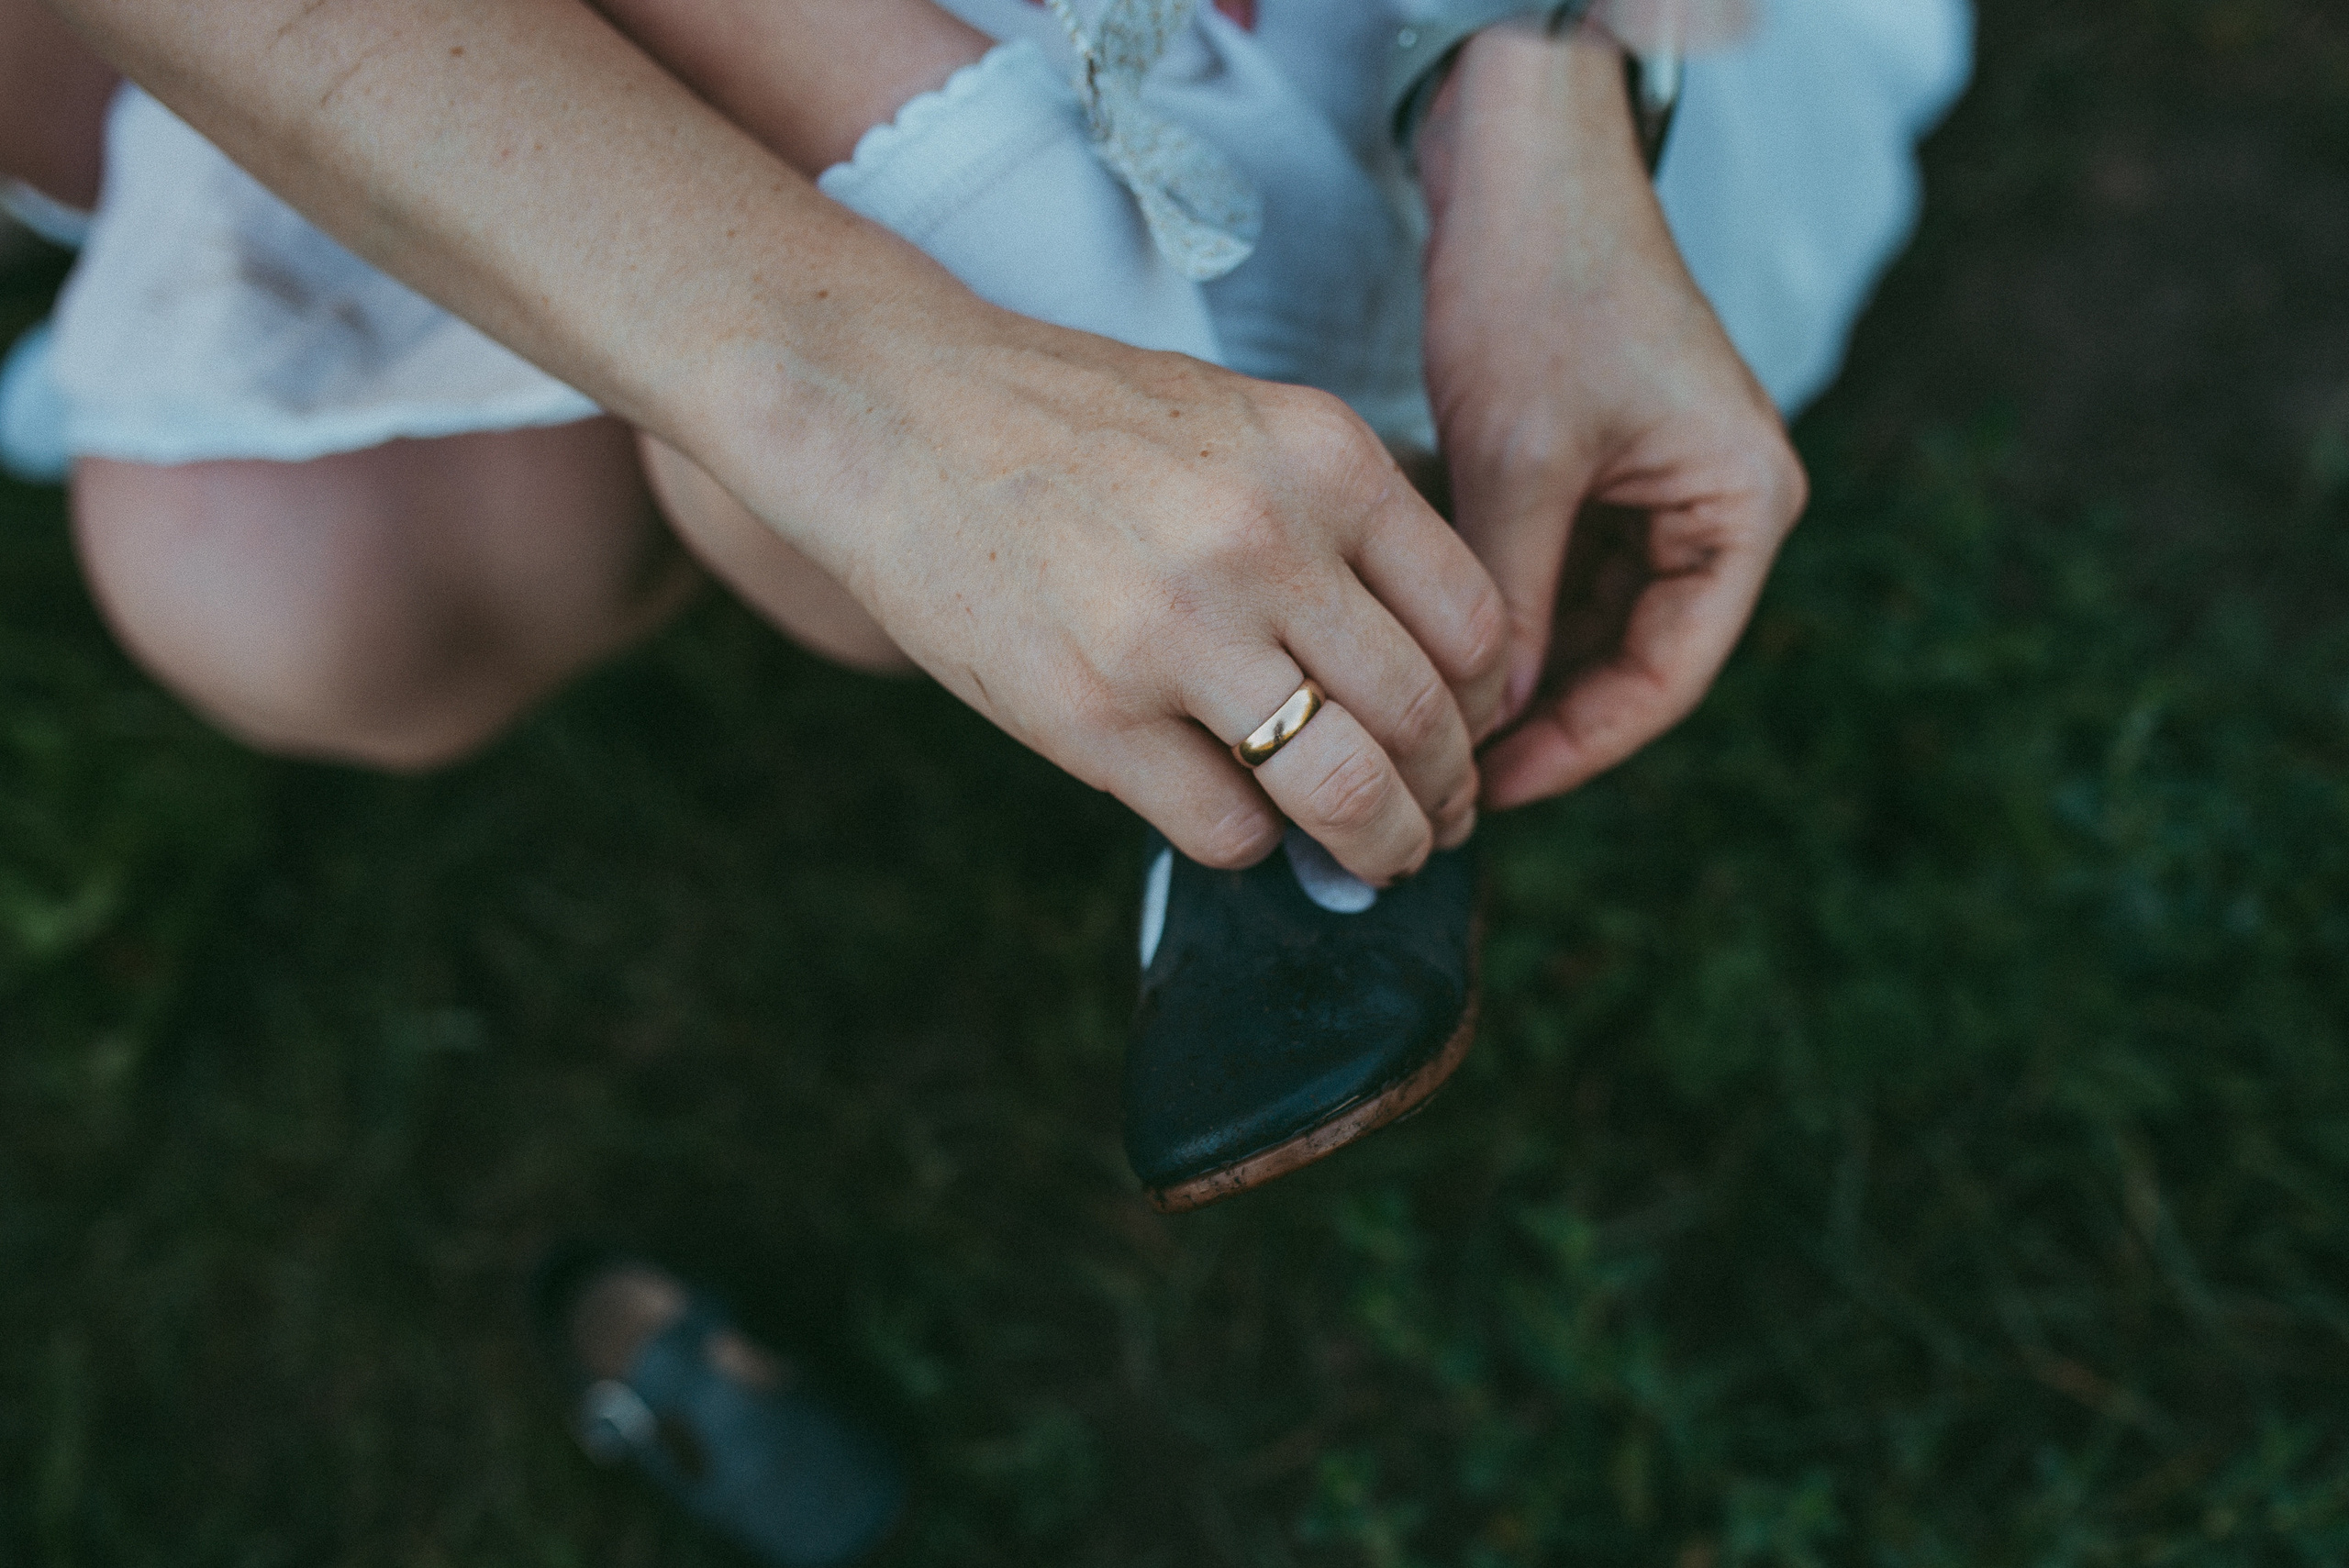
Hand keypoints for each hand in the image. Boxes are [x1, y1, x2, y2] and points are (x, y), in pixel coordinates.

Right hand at [721, 298, 1511, 883]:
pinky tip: (1233, 816)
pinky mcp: (1091, 715)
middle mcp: (1265, 542)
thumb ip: (1332, 522)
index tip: (1466, 734)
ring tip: (1374, 858)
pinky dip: (1251, 844)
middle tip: (1438, 821)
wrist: (890, 410)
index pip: (1474, 622)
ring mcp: (1176, 634)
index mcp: (1322, 456)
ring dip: (1379, 847)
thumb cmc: (1068, 423)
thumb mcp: (1234, 422)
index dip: (1485, 704)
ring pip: (1348, 793)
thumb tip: (1420, 670)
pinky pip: (1230, 829)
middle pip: (1424, 720)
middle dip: (1448, 796)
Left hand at [1418, 22, 1807, 809]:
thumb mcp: (1519, 462)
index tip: (1488, 790)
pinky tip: (1440, 650)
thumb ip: (1512, 599)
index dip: (1576, 746)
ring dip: (1522, 670)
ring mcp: (1667, 486)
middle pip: (1635, 659)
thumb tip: (1484, 722)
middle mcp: (1722, 505)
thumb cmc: (1540, 286)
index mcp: (1744, 507)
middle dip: (1544, 718)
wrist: (1524, 158)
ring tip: (1435, 727)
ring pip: (1594, 621)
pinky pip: (1567, 569)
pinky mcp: (1611, 465)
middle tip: (1447, 777)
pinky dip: (1511, 609)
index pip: (1667, 676)